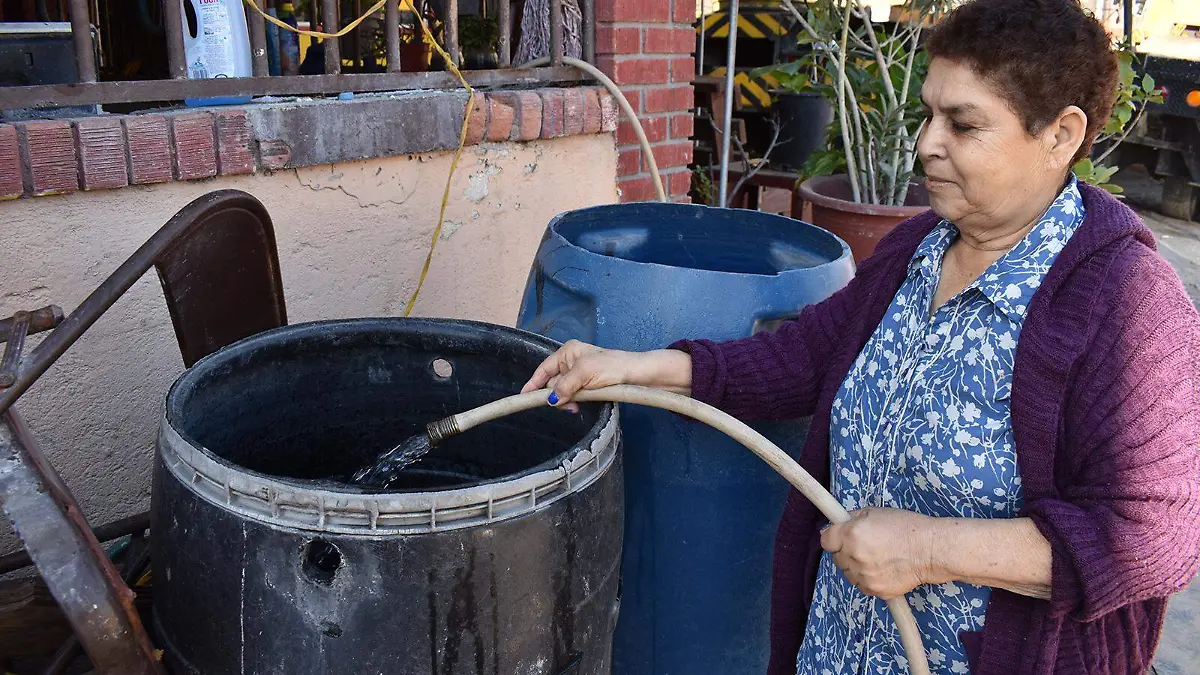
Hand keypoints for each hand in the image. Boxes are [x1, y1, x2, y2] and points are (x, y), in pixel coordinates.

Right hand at [521, 340, 691, 411]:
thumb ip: (565, 385)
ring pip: (563, 391)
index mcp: (568, 351)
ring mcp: (580, 373)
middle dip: (554, 395)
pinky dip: (574, 401)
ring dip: (566, 400)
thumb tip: (551, 399)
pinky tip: (581, 404)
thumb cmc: (613, 367)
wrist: (637, 375)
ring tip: (577, 404)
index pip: (543, 369)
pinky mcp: (589, 384)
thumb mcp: (584, 374)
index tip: (522, 398)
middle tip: (566, 404)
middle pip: (552, 382)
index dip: (533, 384)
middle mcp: (571, 360)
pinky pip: (573, 395)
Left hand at [820, 507, 937, 599]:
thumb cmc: (906, 528)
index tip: (839, 537)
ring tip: (876, 557)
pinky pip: (862, 585)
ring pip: (848, 573)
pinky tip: (882, 568)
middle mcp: (854, 556)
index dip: (833, 537)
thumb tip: (838, 524)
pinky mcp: (875, 590)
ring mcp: (864, 575)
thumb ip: (852, 519)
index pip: (825, 541)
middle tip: (864, 545)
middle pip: (836, 558)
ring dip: (855, 566)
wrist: (930, 550)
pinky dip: (867, 578)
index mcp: (851, 534)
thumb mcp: (874, 512)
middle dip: (845, 551)